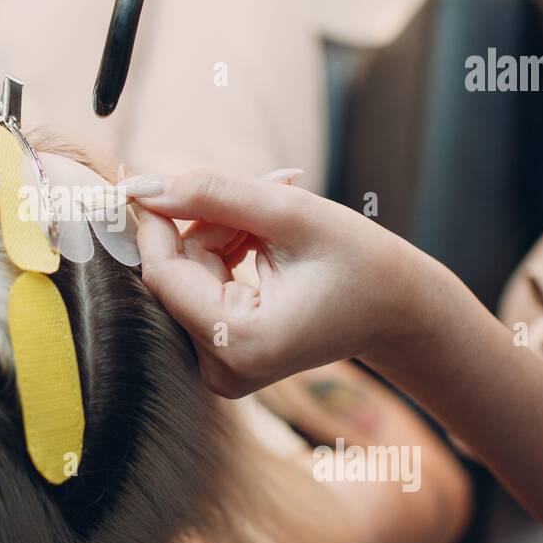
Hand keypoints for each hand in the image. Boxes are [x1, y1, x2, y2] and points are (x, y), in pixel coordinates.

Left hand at [122, 168, 431, 397]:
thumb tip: (142, 186)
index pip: (163, 275)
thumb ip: (212, 194)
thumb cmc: (361, 262)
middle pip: (174, 273)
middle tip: (259, 201)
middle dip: (204, 225)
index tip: (141, 174)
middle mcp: (221, 368)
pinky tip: (262, 245)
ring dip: (218, 236)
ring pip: (184, 275)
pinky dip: (222, 254)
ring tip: (273, 228)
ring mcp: (220, 367)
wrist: (401, 309)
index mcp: (240, 344)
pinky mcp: (222, 354)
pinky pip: (198, 286)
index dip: (153, 221)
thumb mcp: (290, 213)